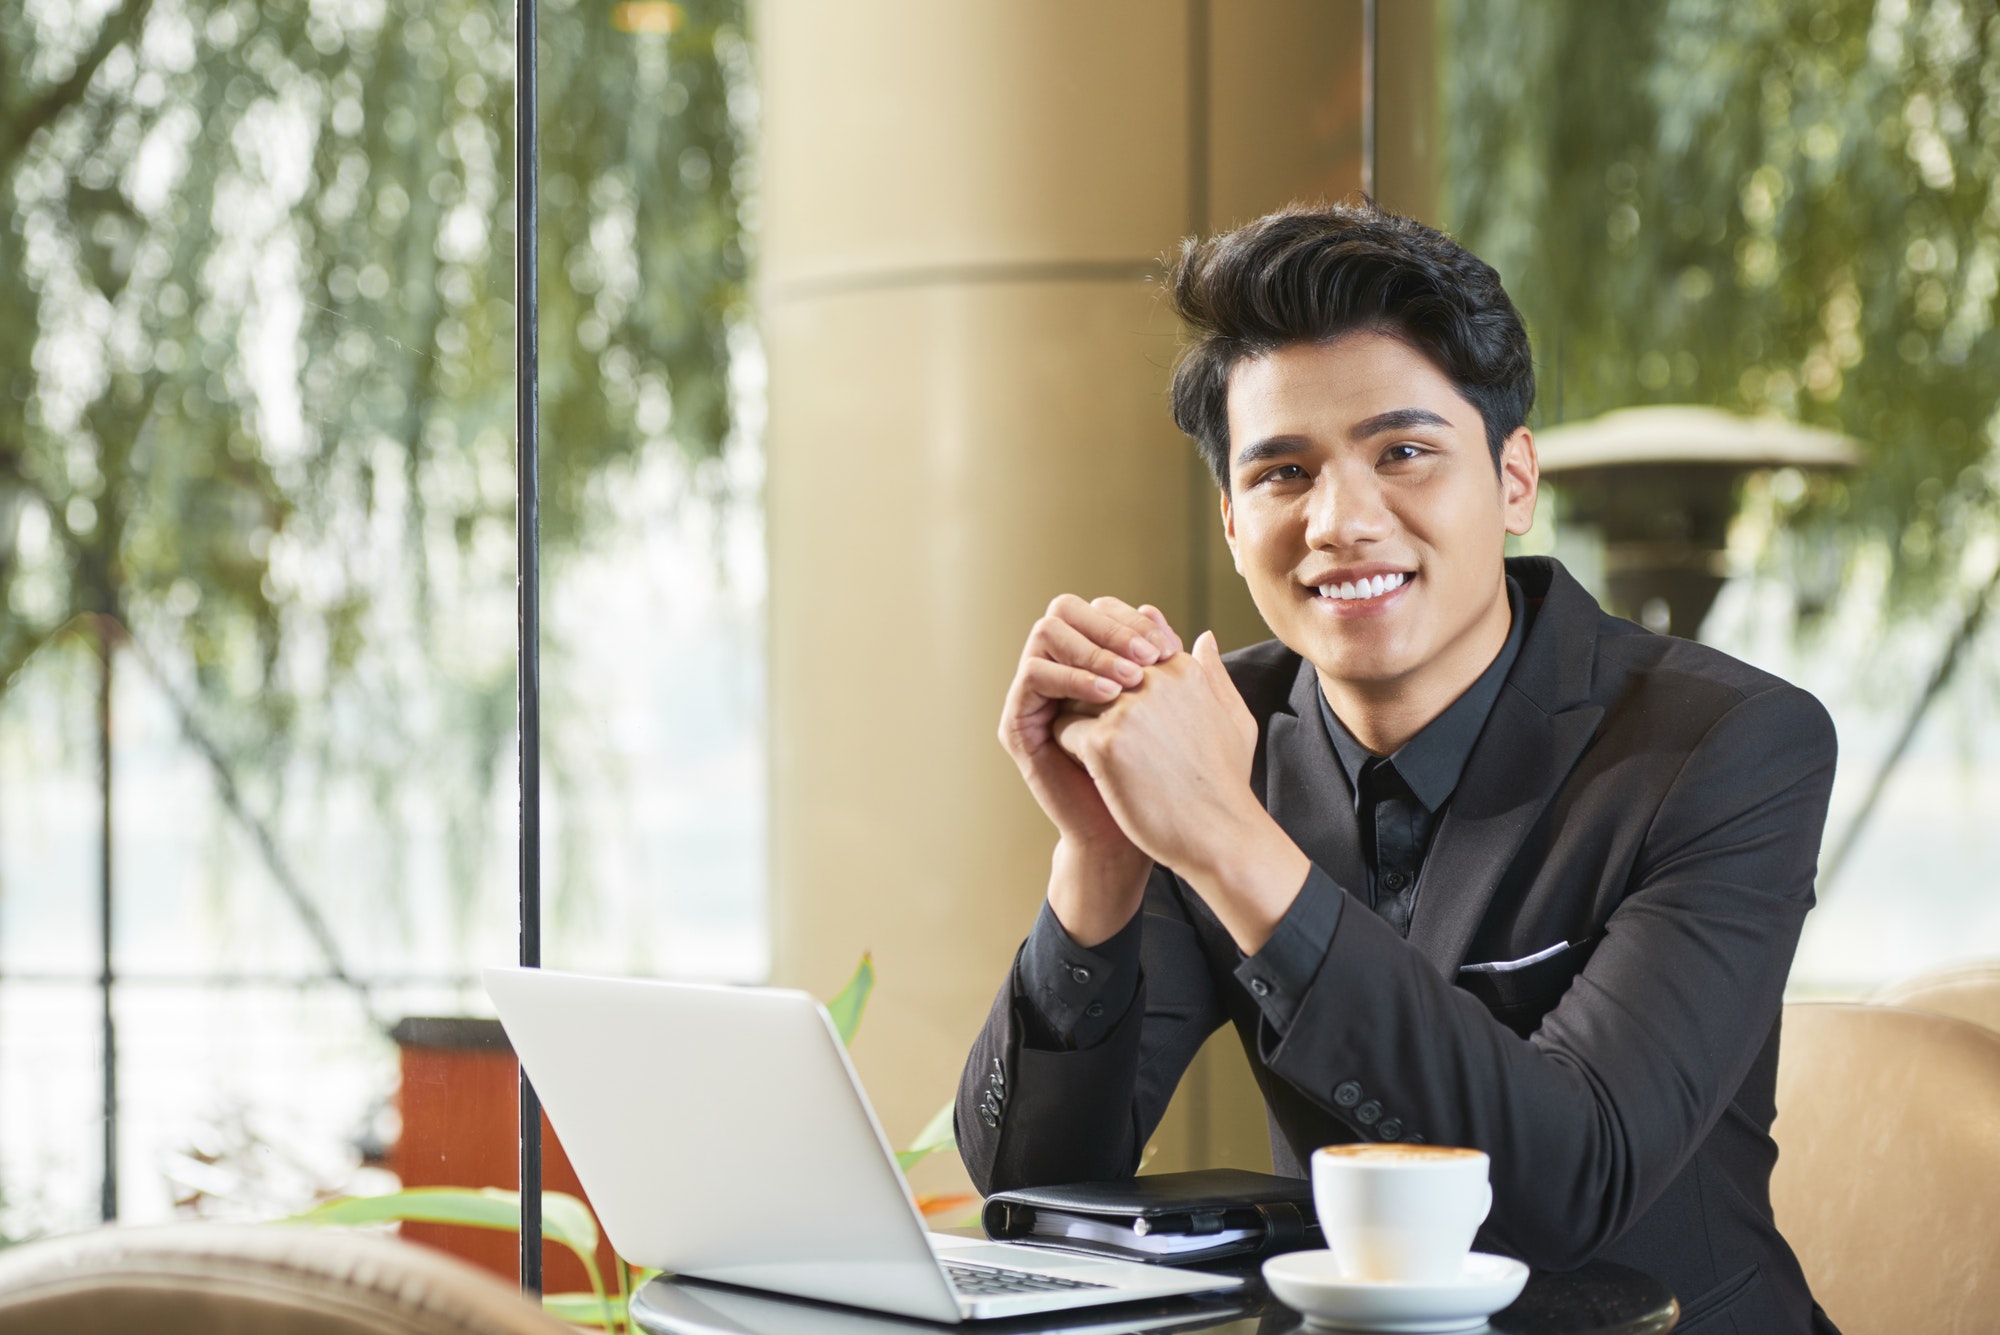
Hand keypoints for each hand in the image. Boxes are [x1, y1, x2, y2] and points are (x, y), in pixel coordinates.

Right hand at [999, 595, 1182, 942]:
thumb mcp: (1191, 723)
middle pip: (1067, 610)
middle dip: (1109, 627)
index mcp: (1096, 664)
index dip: (1133, 620)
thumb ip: (1195, 679)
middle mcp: (1062, 673)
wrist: (1139, 835)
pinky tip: (1108, 697)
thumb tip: (1204, 635)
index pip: (1102, 610)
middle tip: (1147, 657)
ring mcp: (1038, 697)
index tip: (1169, 647)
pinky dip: (1070, 676)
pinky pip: (1033, 676)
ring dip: (1090, 648)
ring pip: (1046, 633)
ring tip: (1129, 680)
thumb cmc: (1168, 783)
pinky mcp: (1020, 725)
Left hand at [1052, 632, 1308, 952]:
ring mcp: (1128, 709)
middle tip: (1100, 731)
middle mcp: (1155, 680)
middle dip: (1090, 693)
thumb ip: (1213, 674)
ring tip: (1099, 754)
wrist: (1220, 835)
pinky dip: (1070, 749)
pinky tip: (1094, 773)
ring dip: (1079, 719)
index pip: (1127, 648)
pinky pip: (1063, 728)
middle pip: (1095, 667)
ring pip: (1074, 694)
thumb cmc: (1226, 784)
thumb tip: (1202, 637)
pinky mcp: (1104, 742)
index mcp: (1182, 670)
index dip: (1116, 679)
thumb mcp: (1233, 719)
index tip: (1121, 710)